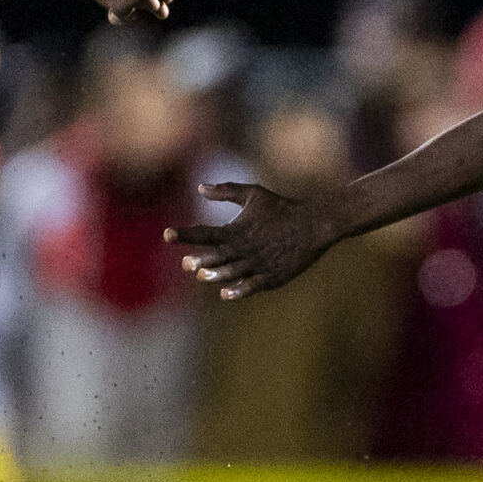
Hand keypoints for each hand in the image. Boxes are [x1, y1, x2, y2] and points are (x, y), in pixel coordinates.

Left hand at [165, 182, 341, 299]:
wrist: (315, 224)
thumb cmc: (281, 208)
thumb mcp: (254, 193)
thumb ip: (226, 191)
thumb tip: (200, 187)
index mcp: (237, 229)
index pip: (205, 232)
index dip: (185, 234)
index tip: (167, 234)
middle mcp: (245, 247)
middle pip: (218, 255)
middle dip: (202, 259)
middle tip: (186, 262)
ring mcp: (259, 263)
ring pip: (234, 271)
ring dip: (217, 274)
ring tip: (202, 276)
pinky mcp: (273, 276)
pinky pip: (254, 285)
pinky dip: (240, 289)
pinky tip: (226, 294)